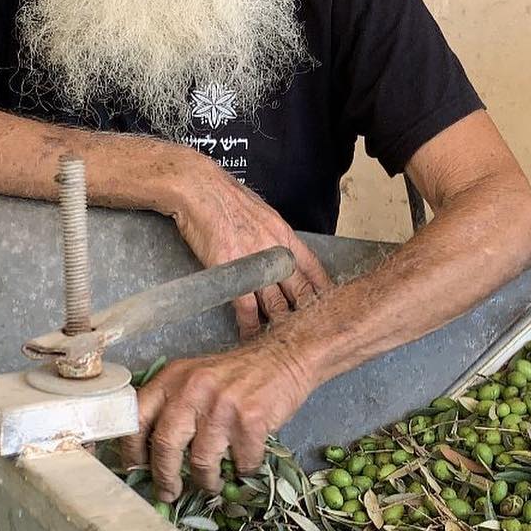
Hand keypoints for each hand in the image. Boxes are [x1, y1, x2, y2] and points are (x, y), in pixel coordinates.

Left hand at [118, 337, 315, 500]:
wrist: (284, 358)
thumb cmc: (236, 375)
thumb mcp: (194, 377)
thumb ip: (171, 405)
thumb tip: (149, 453)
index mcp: (172, 378)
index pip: (136, 418)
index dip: (130, 449)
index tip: (135, 469)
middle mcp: (192, 389)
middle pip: (165, 445)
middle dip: (165, 477)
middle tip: (169, 493)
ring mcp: (222, 405)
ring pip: (201, 461)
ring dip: (206, 480)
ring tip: (210, 484)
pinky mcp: (251, 420)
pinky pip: (240, 462)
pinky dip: (242, 471)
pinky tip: (243, 466)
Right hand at [171, 163, 332, 338]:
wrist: (200, 190)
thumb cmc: (224, 198)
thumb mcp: (260, 212)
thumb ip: (270, 234)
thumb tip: (272, 245)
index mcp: (285, 236)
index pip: (314, 268)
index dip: (323, 289)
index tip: (330, 304)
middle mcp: (276, 252)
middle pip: (300, 290)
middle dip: (306, 313)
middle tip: (312, 331)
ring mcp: (256, 265)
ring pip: (277, 303)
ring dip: (281, 324)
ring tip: (285, 340)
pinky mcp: (234, 275)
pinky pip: (247, 308)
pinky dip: (251, 326)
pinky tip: (253, 336)